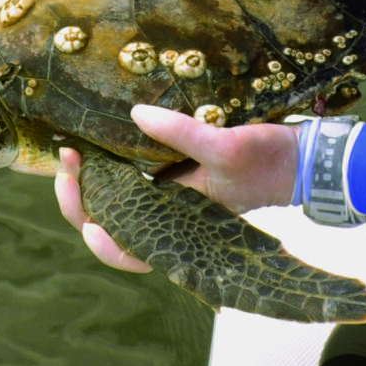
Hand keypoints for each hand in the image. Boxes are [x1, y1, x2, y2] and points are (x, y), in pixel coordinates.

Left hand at [53, 107, 300, 272]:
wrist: (297, 158)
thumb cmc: (266, 162)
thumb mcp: (224, 145)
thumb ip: (180, 133)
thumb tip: (136, 114)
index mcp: (178, 225)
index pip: (130, 251)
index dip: (102, 243)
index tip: (87, 218)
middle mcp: (167, 218)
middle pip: (110, 224)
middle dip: (80, 196)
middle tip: (68, 154)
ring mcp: (168, 200)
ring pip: (116, 203)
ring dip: (90, 181)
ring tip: (74, 149)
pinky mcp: (173, 179)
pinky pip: (131, 181)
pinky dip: (110, 167)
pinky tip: (99, 144)